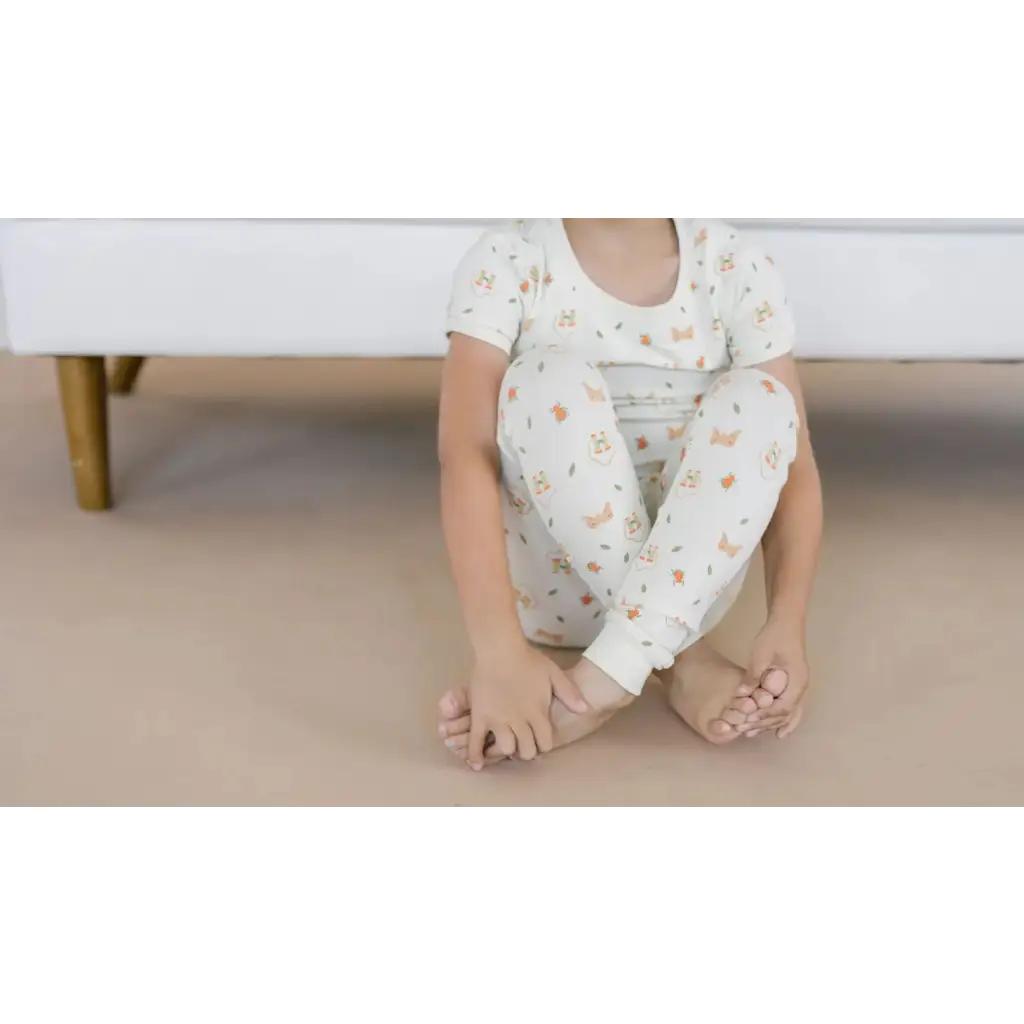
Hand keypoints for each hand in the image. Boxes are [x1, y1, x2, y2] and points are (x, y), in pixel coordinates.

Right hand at [466, 642, 588, 769]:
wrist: (500, 649)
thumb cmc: (528, 660)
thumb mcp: (554, 673)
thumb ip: (569, 693)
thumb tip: (585, 710)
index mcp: (537, 713)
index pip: (545, 743)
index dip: (544, 744)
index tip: (540, 740)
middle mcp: (519, 721)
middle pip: (526, 750)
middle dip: (527, 750)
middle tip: (524, 743)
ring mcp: (498, 720)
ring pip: (505, 748)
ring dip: (507, 749)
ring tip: (506, 744)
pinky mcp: (480, 716)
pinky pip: (475, 742)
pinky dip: (476, 755)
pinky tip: (477, 765)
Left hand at [746, 615, 809, 737]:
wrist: (786, 621)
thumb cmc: (774, 636)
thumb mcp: (761, 655)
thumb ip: (753, 676)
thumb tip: (741, 695)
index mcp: (797, 681)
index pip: (782, 708)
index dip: (764, 716)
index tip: (747, 720)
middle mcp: (801, 687)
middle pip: (785, 714)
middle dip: (765, 723)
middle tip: (745, 730)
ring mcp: (799, 686)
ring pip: (789, 713)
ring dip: (772, 724)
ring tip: (753, 733)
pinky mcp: (793, 683)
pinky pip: (790, 706)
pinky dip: (783, 719)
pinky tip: (776, 731)